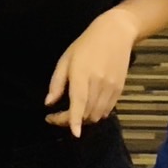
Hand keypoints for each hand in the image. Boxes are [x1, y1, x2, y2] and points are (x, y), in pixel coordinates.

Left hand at [44, 8, 139, 137]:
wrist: (116, 33)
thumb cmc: (86, 44)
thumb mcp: (66, 59)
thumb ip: (57, 83)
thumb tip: (49, 103)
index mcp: (82, 74)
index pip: (79, 102)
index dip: (75, 120)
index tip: (73, 133)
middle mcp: (98, 83)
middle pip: (87, 114)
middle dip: (72, 121)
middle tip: (57, 117)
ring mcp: (111, 87)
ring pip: (97, 115)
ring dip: (84, 119)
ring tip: (72, 113)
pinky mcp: (119, 89)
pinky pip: (107, 110)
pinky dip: (96, 114)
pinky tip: (88, 107)